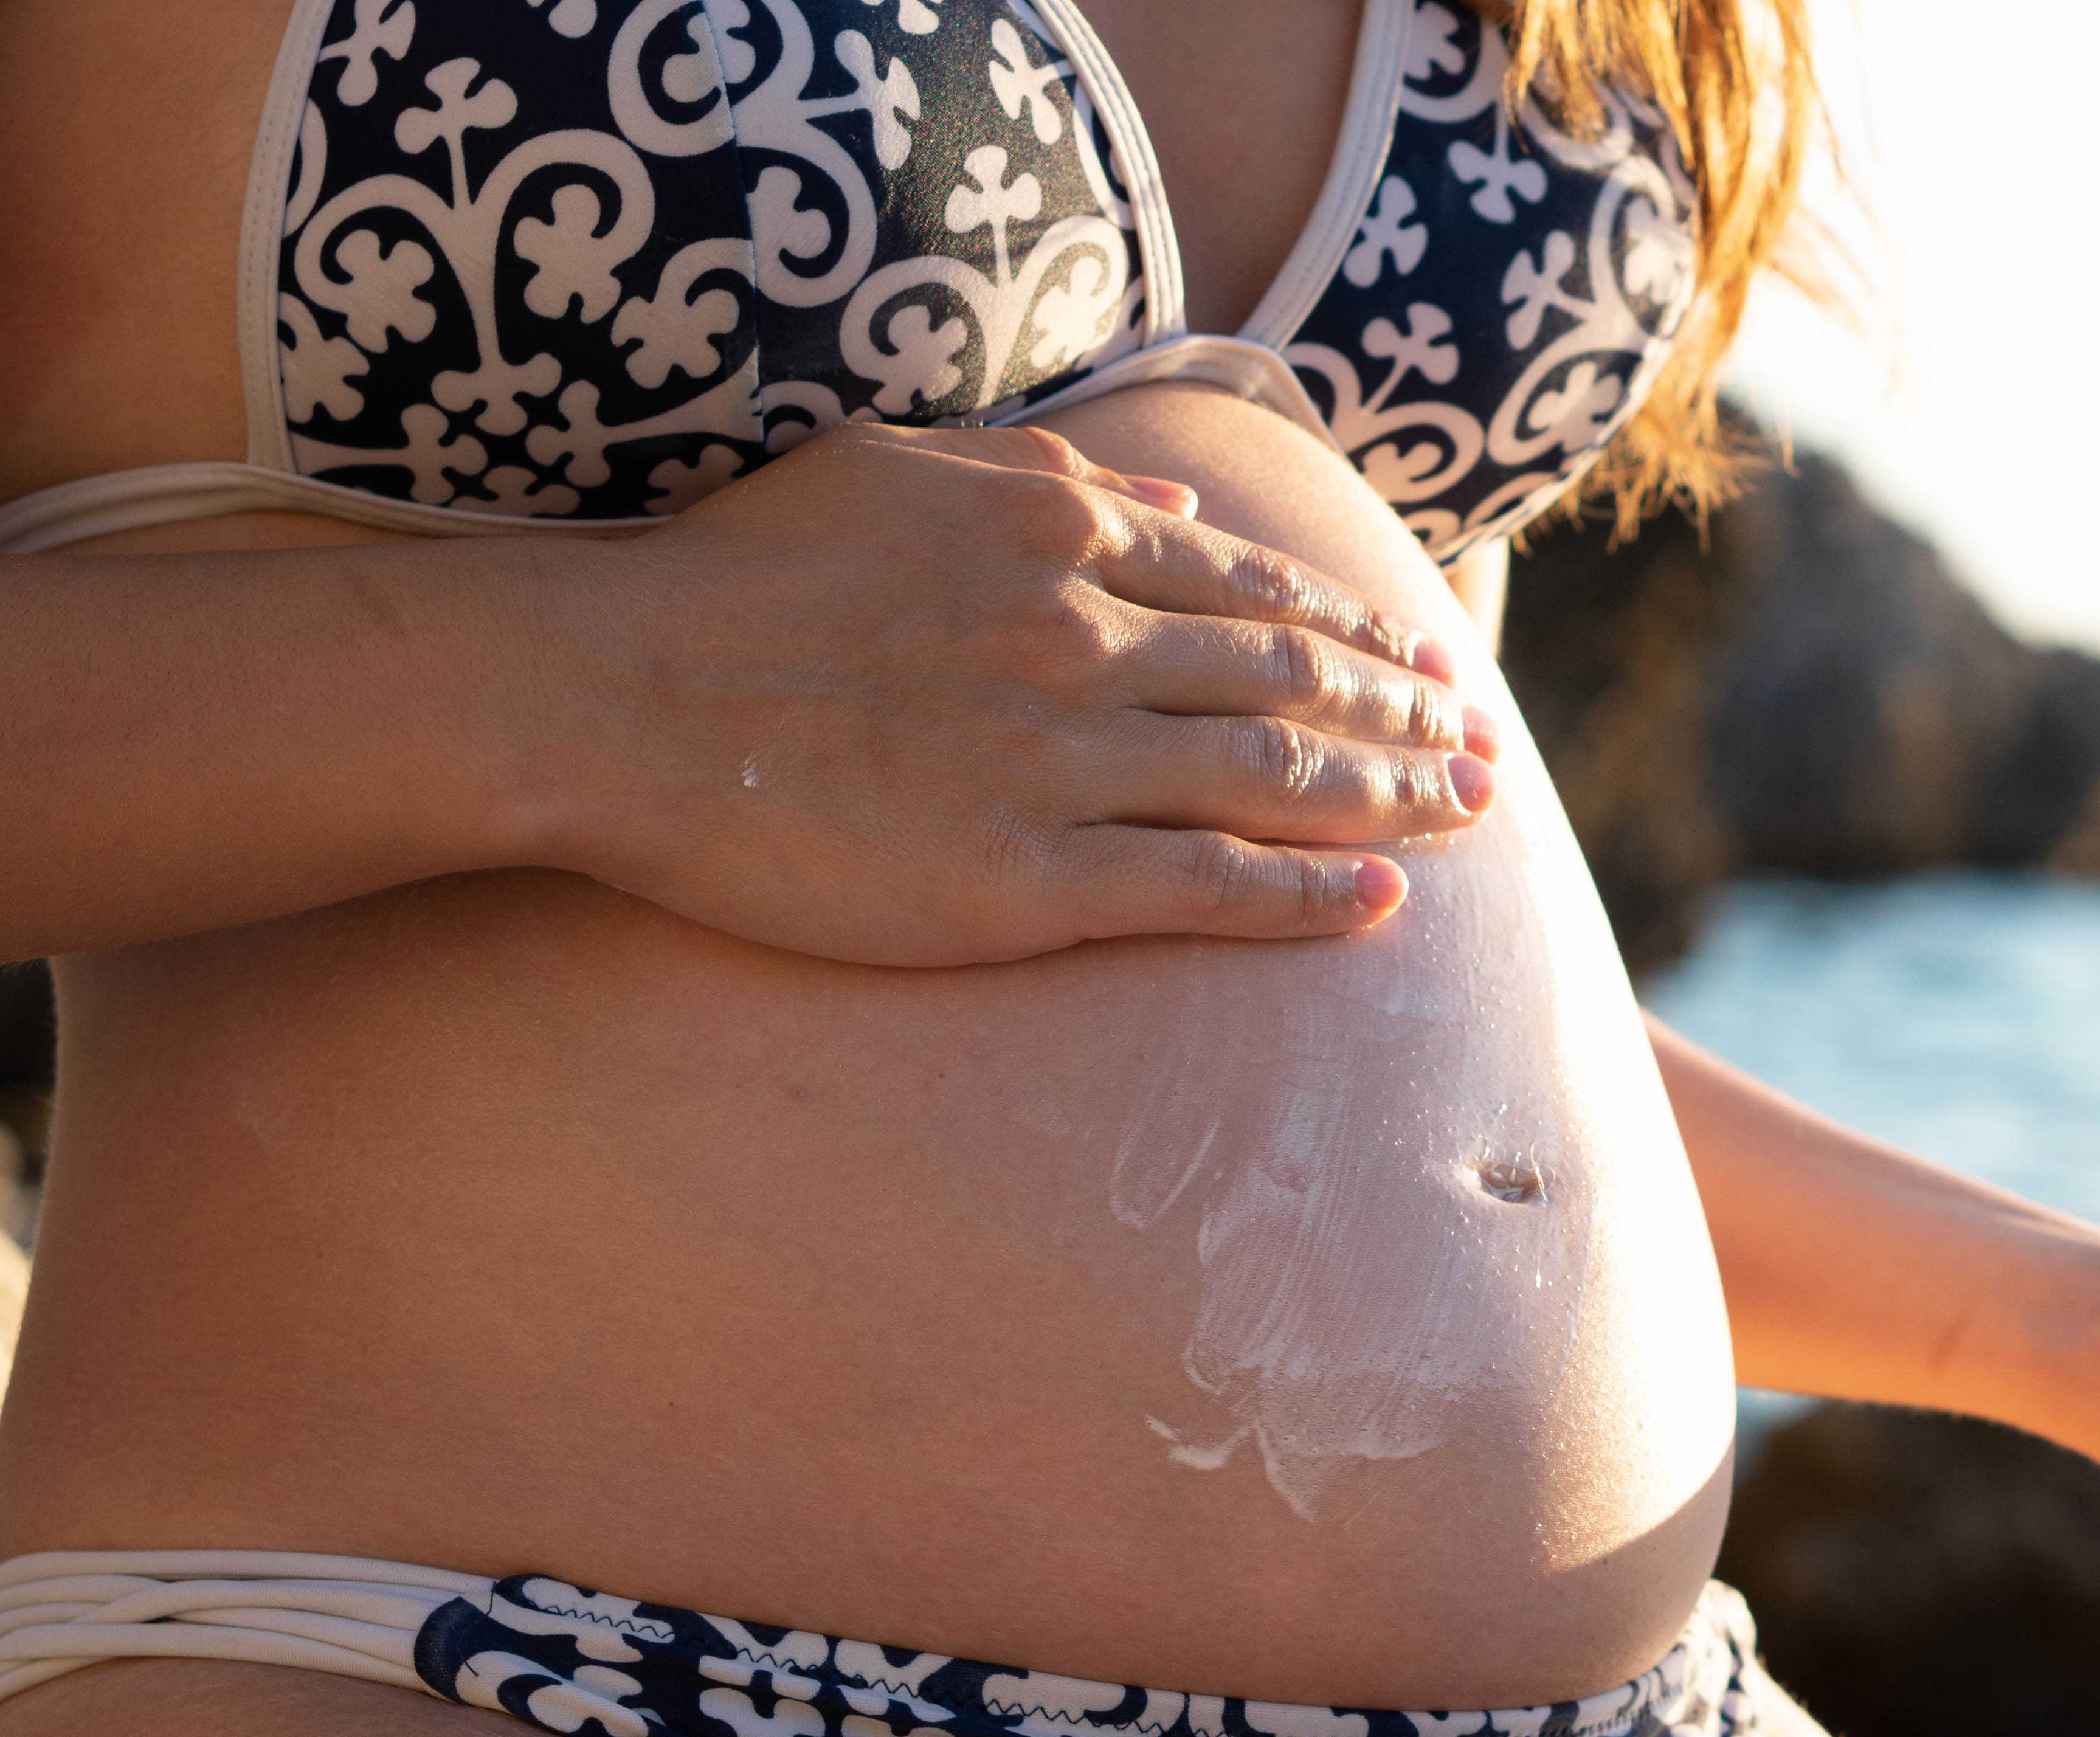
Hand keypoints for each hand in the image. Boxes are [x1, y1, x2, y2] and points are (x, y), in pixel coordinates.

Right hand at [525, 423, 1497, 966]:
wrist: (618, 691)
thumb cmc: (734, 577)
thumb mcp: (894, 473)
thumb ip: (1041, 481)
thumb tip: (1162, 490)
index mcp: (1057, 536)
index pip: (1248, 586)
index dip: (1352, 624)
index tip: (1421, 655)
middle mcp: (1084, 642)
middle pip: (1289, 677)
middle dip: (1404, 712)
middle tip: (1481, 745)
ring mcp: (1062, 764)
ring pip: (1272, 775)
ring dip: (1391, 795)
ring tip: (1470, 812)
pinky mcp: (1028, 880)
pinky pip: (1208, 887)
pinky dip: (1309, 893)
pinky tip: (1386, 901)